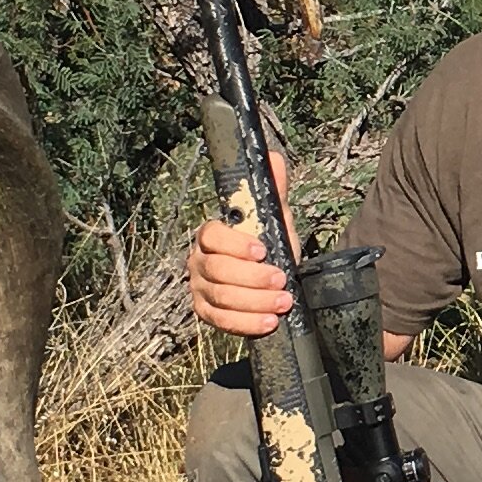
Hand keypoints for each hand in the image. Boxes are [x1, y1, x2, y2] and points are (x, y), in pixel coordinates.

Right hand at [188, 152, 296, 338]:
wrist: (270, 280)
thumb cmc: (268, 244)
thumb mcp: (274, 218)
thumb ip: (273, 190)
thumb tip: (274, 158)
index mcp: (211, 235)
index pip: (211, 235)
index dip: (234, 244)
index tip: (262, 250)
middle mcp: (198, 261)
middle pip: (217, 271)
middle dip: (253, 278)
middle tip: (281, 280)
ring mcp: (200, 289)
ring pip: (221, 298)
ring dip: (255, 302)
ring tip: (283, 302)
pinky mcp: (207, 314)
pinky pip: (221, 321)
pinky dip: (246, 323)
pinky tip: (268, 322)